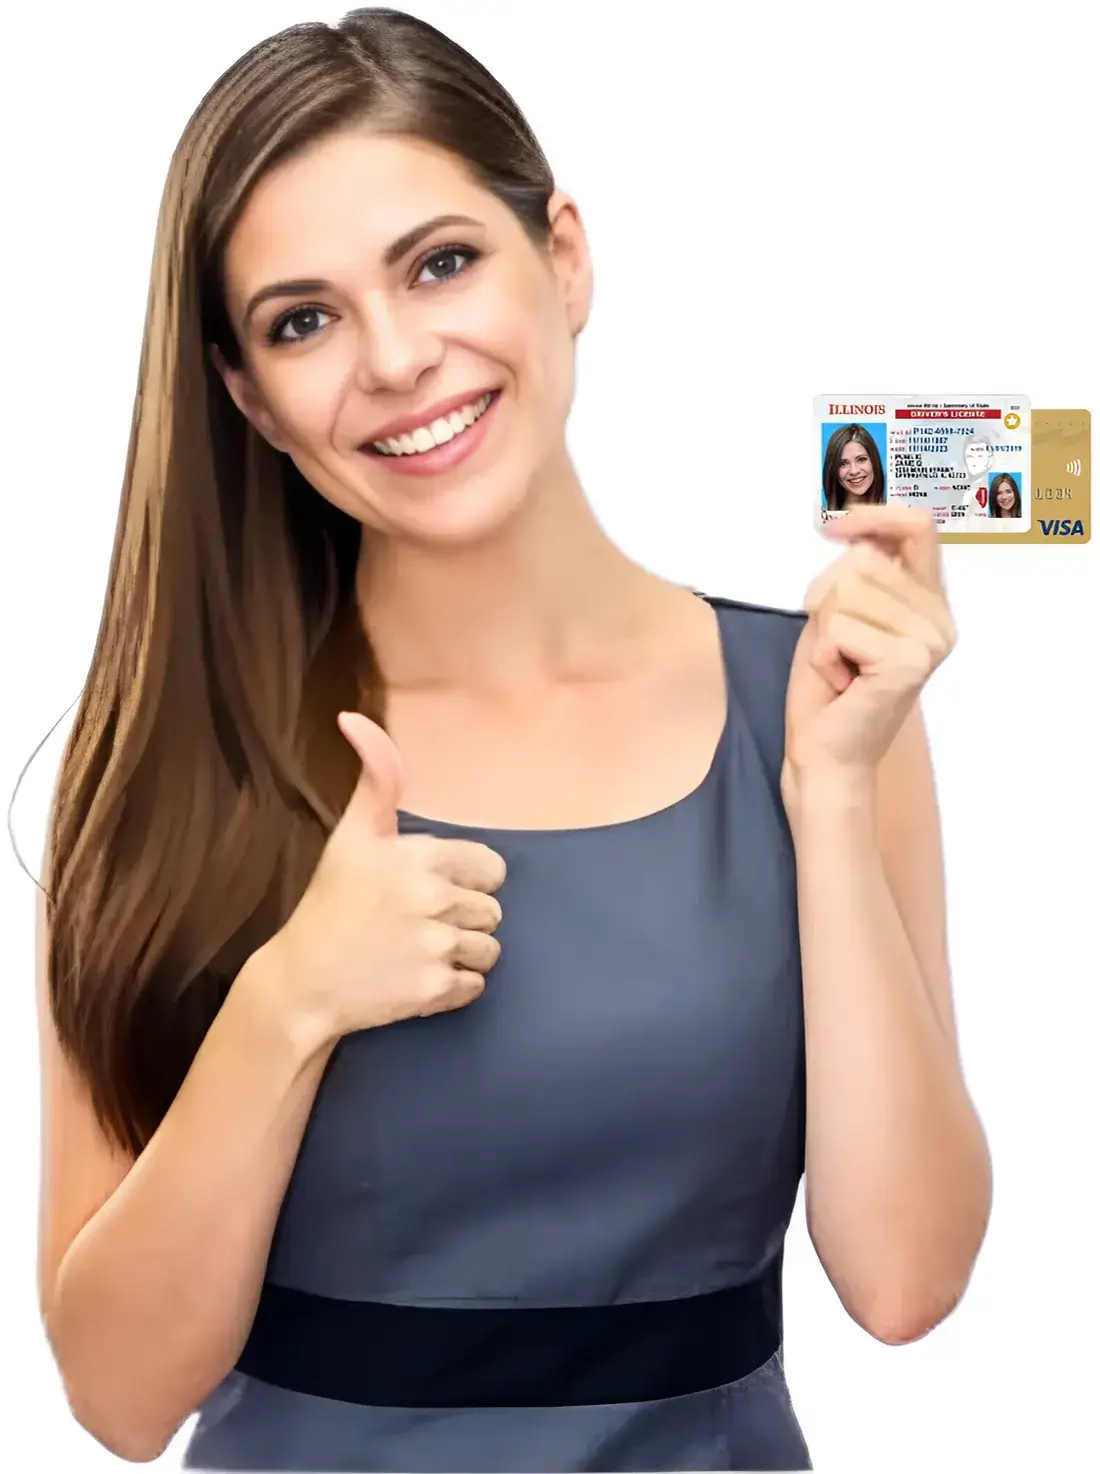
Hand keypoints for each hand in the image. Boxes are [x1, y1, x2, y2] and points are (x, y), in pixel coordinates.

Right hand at [264, 711, 506, 1045]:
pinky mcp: (435, 990)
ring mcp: (434, 946)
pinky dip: (454, 987)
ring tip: (419, 952)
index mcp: (418, 855)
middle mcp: (431, 897)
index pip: (492, 868)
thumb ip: (375, 779)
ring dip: (462, 954)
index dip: (467, 880)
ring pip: (489, 950)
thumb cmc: (330, 904)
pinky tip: (417, 977)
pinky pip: (476, 986)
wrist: (300, 983)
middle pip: (492, 911)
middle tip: (419, 925)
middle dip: (464, 919)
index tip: (432, 890)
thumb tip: (354, 717)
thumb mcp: (351, 836)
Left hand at [783, 506, 955, 792]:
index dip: (874, 516)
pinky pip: (839, 627)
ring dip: (824, 630)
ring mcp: (931, 641)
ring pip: (846, 591)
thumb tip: (850, 530)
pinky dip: (824, 653)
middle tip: (837, 648)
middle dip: (827, 600)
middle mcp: (941, 619)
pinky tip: (843, 680)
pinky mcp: (909, 662)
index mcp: (930, 601)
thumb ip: (857, 571)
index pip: (918, 528)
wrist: (825, 754)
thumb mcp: (839, 612)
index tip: (830, 526)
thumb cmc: (828, 687)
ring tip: (841, 664)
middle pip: (863, 561)